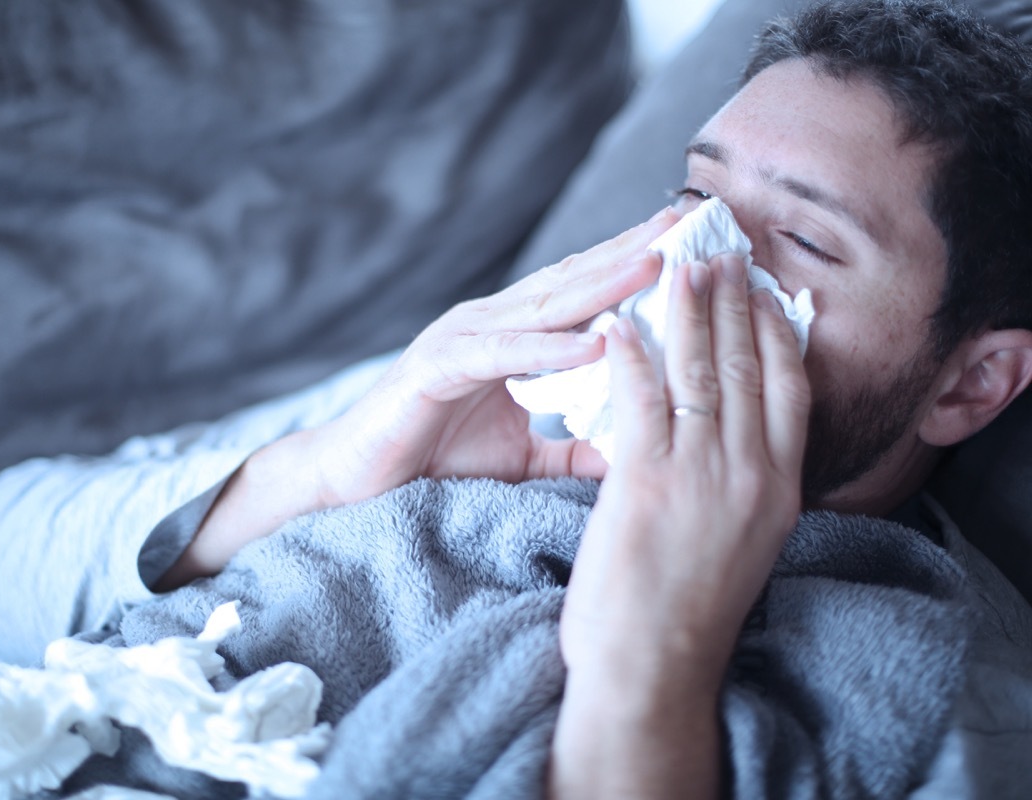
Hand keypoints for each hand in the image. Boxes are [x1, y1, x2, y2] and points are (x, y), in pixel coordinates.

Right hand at [309, 207, 677, 507]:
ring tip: (655, 264)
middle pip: (570, 281)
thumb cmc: (434, 459)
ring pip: (542, 307)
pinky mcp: (436, 368)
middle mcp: (488, 324)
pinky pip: (501, 355)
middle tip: (689, 222)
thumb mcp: (522, 457)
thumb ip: (570, 449)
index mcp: (511, 336)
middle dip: (629, 251)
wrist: (354, 481)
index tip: (693, 250)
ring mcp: (461, 339)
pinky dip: (549, 350)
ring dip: (600, 284)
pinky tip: (594, 343)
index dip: (632, 267)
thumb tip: (629, 456)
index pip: (581, 293)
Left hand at [551, 253, 810, 798]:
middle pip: (748, 365)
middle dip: (732, 300)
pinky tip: (619, 321)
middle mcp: (751, 474)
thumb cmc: (687, 611)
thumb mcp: (738, 540)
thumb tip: (733, 438)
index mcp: (779, 487)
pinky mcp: (646, 484)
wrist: (654, 670)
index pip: (787, 387)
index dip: (774, 329)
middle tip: (719, 248)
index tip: (762, 285)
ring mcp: (701, 476)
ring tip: (677, 261)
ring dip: (687, 309)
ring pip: (700, 371)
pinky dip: (631, 353)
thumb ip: (741, 484)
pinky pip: (642, 400)